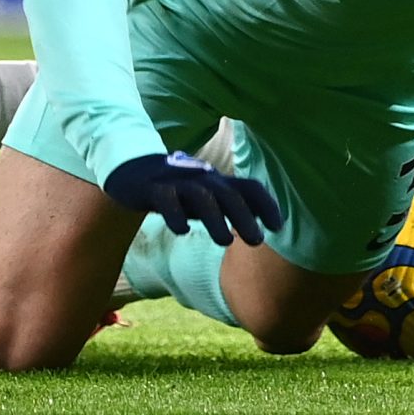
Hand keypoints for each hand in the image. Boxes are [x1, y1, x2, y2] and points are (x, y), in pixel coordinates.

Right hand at [102, 151, 284, 246]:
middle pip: (227, 193)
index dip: (266, 204)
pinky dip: (175, 214)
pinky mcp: (153, 189)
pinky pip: (166, 199)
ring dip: (215, 218)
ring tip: (226, 241)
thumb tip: (264, 227)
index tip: (278, 227)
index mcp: (218, 182)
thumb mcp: (209, 198)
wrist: (135, 174)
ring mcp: (177, 182)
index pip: (249, 187)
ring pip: (200, 196)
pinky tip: (182, 230)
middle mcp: (202, 179)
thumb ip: (232, 209)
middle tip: (257, 241)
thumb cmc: (180, 191)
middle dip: (244, 215)